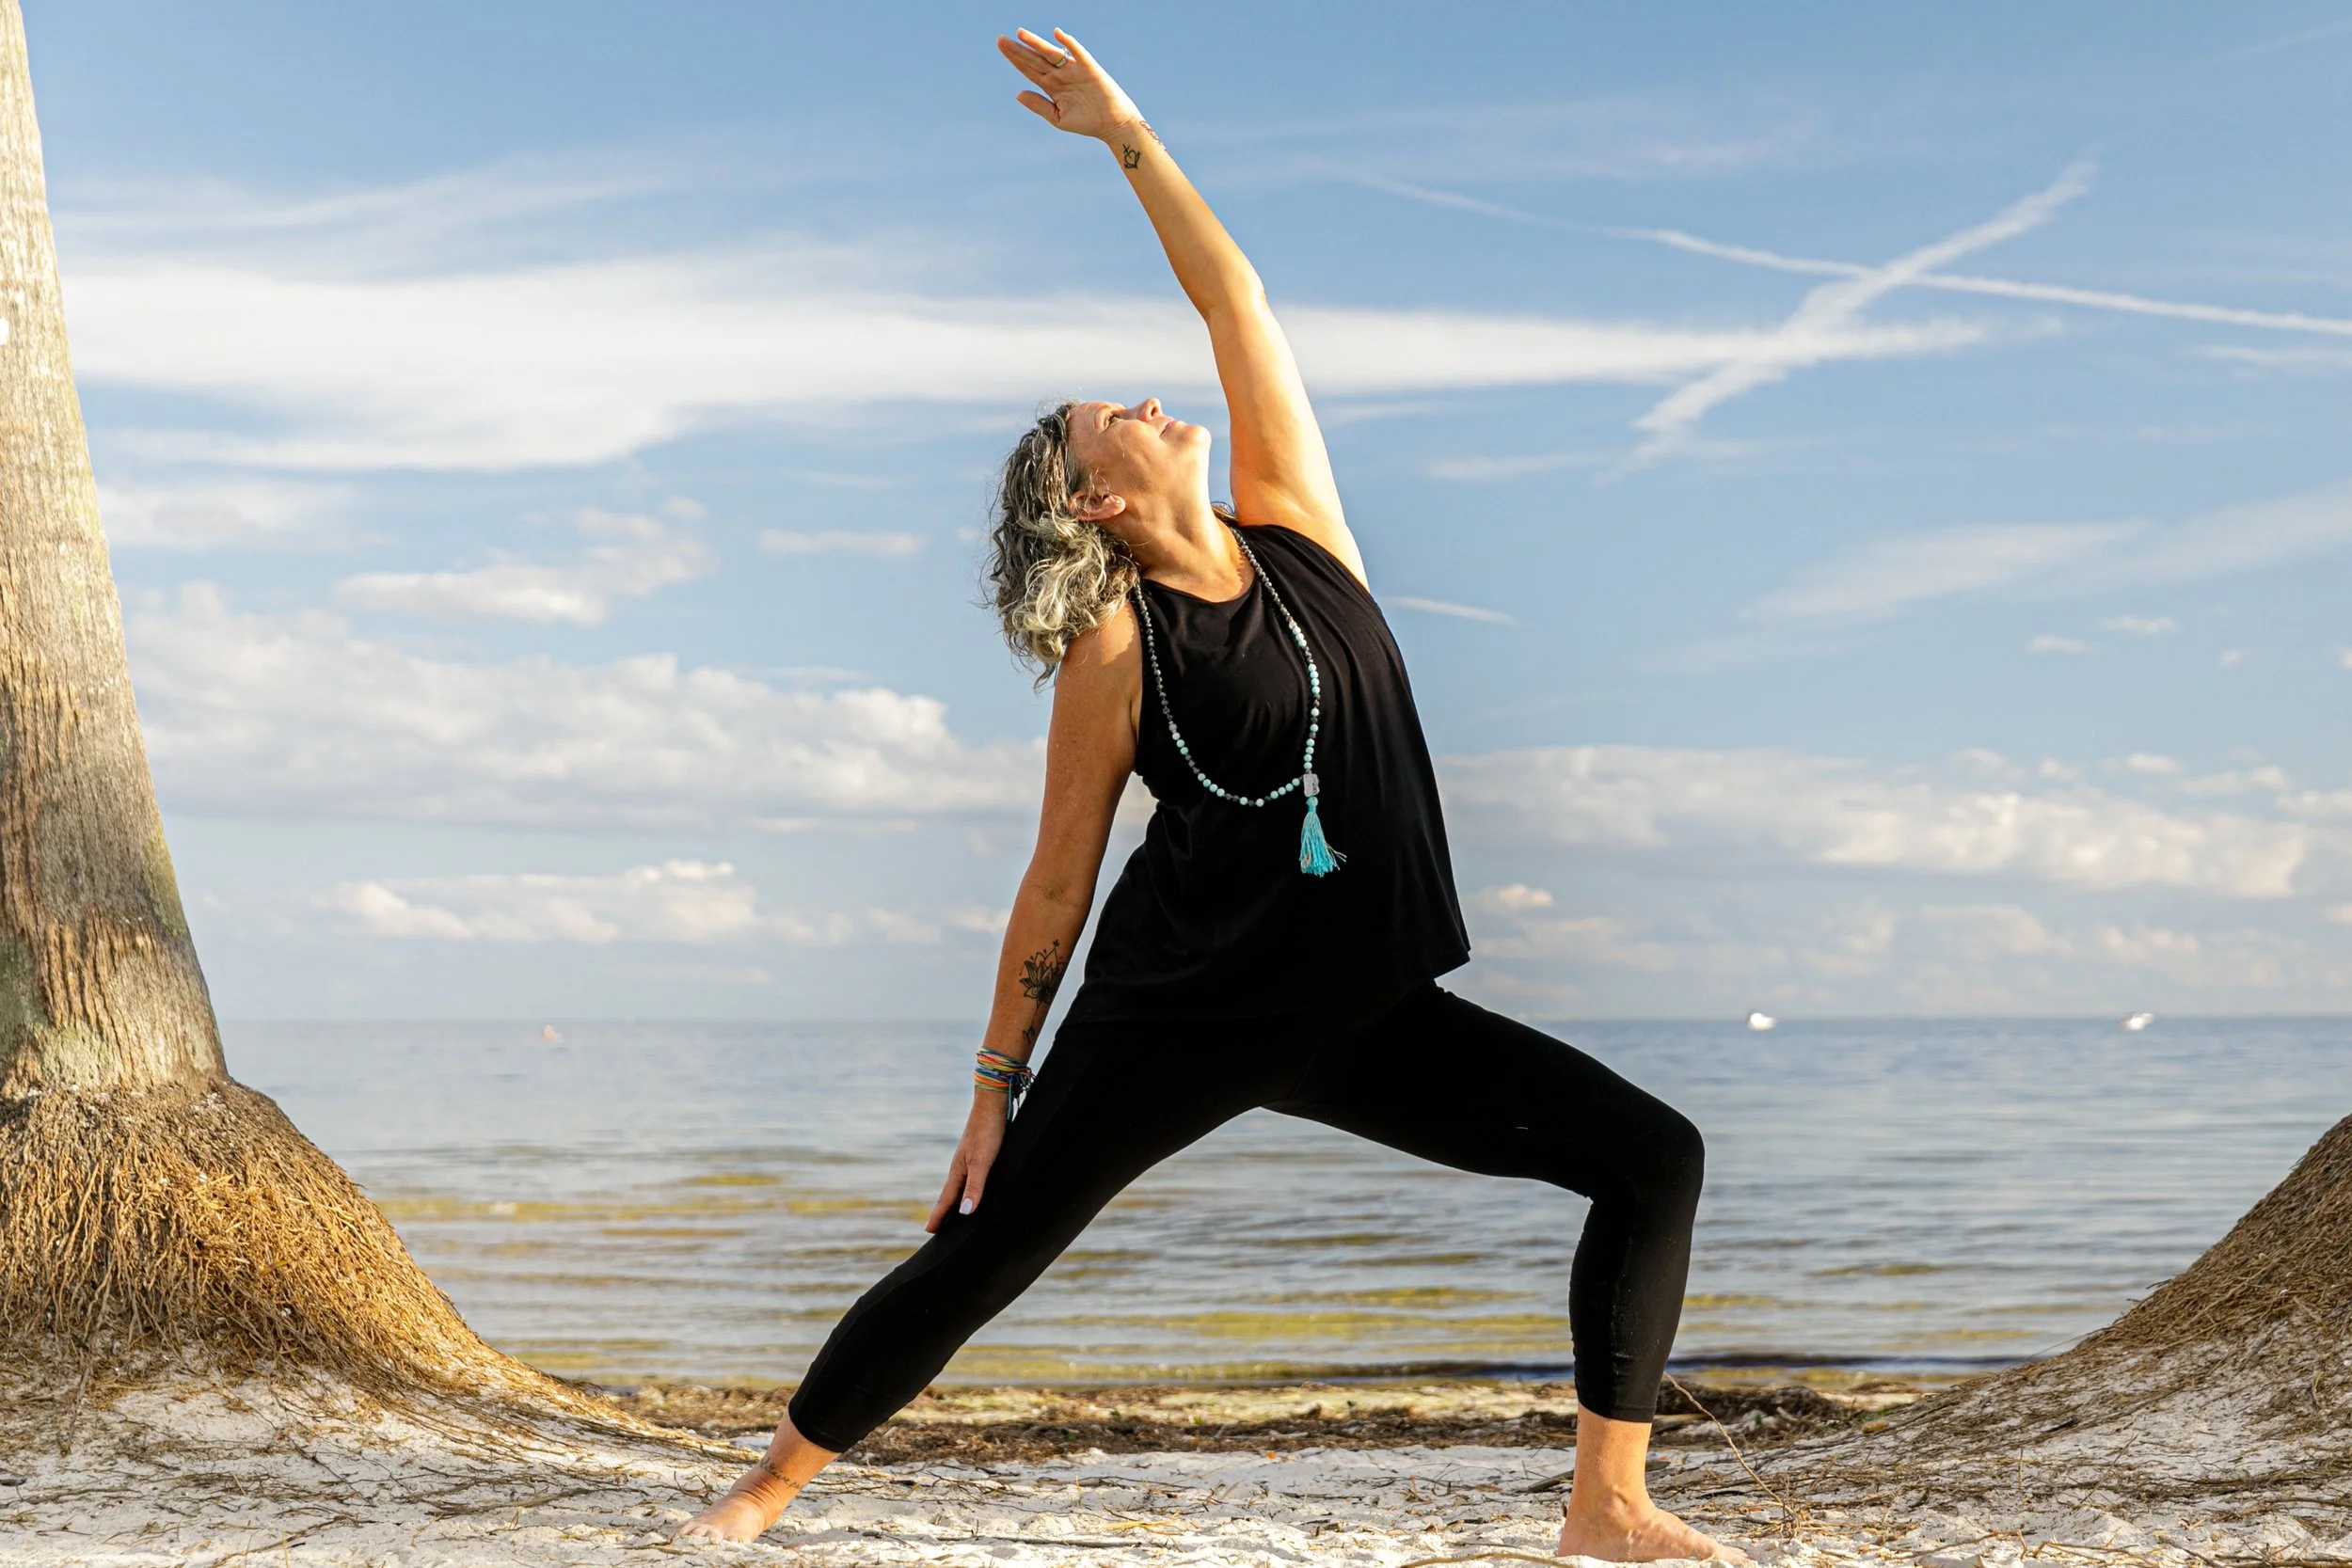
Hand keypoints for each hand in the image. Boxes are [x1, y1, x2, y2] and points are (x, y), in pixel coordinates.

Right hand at [926, 1093, 1008, 1230]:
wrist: (992, 1104)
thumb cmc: (987, 1132)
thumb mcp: (982, 1162)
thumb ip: (974, 1187)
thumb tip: (964, 1213)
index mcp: (958, 1172)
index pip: (946, 1200)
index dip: (939, 1216)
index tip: (929, 1231)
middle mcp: (960, 1167)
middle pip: (950, 1195)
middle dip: (944, 1212)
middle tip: (937, 1228)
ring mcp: (968, 1160)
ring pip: (959, 1186)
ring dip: (955, 1201)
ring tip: (953, 1213)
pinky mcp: (979, 1153)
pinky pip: (970, 1178)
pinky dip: (967, 1189)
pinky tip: (973, 1188)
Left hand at [995, 27, 1143, 143]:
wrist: (1113, 124)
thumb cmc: (1087, 122)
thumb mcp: (1058, 118)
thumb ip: (1039, 105)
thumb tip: (1018, 93)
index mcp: (1052, 86)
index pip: (1029, 69)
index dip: (1015, 59)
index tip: (1001, 46)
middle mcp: (1060, 75)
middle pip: (1035, 59)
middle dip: (1018, 50)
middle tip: (1000, 39)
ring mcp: (1074, 70)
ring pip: (1051, 54)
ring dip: (1036, 44)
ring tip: (1020, 34)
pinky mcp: (1089, 68)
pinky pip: (1078, 53)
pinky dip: (1068, 43)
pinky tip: (1057, 34)